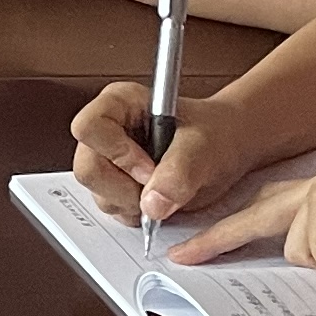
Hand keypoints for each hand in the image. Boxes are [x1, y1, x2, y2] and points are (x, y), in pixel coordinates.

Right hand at [70, 83, 261, 228]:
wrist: (228, 148)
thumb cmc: (217, 133)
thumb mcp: (204, 147)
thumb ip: (179, 171)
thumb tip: (153, 203)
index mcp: (119, 103)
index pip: (89, 128)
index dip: (116, 153)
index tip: (149, 169)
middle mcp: (107, 129)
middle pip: (87, 167)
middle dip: (124, 188)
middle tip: (158, 188)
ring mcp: (108, 159)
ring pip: (97, 193)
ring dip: (132, 203)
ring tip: (165, 192)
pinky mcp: (114, 184)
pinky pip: (111, 208)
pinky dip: (136, 213)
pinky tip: (160, 200)